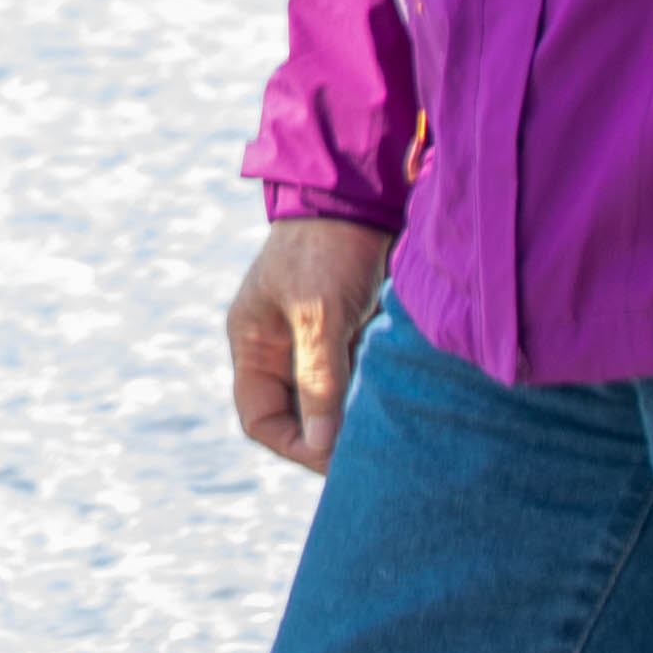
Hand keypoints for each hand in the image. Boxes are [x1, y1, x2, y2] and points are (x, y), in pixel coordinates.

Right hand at [226, 218, 392, 472]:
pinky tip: (398, 403)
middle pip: (297, 416)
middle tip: (368, 455)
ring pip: (331, 402)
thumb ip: (318, 380)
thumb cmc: (326, 249)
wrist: (360, 195)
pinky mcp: (349, 333)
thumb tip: (321, 446)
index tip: (334, 458)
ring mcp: (315, 341)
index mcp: (253, 342)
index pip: (260, 418)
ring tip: (388, 431)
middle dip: (329, 439)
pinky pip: (357, 381)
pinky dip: (373, 395)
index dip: (293, 445)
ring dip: (355, 417)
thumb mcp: (319, 315)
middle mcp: (280, 348)